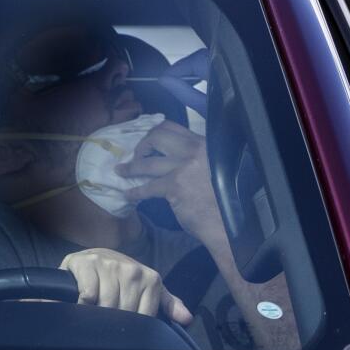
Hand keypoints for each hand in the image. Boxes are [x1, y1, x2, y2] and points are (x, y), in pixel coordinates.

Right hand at [60, 248, 192, 324]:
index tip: (126, 322)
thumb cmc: (123, 278)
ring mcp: (110, 266)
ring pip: (106, 306)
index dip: (134, 325)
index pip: (145, 317)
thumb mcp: (148, 289)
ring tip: (95, 309)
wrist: (93, 257)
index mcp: (151, 279)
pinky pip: (88, 295)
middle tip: (108, 315)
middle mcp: (133, 271)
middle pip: (124, 313)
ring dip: (97, 313)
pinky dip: (84, 303)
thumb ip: (168, 304)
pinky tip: (84, 300)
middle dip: (114, 320)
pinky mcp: (87, 264)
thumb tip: (187, 319)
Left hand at [119, 119, 221, 237]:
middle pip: (157, 136)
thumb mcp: (214, 168)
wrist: (228, 222)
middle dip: (142, 146)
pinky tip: (128, 194)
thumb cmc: (224, 199)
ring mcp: (184, 167)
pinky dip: (135, 191)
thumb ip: (197, 159)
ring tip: (122, 171)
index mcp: (205, 144)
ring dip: (131, 167)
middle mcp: (195, 150)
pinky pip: (147, 187)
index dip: (156, 132)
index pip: (174, 127)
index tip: (148, 141)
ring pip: (147, 162)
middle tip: (137, 156)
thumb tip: (172, 159)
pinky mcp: (174, 186)